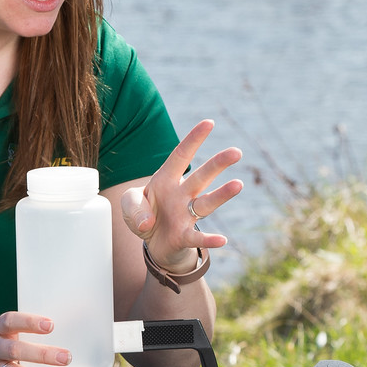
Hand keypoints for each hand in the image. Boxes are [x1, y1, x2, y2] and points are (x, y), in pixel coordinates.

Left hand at [119, 120, 242, 272]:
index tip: (209, 123)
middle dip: (217, 164)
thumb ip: (133, 206)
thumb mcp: (129, 204)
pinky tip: (222, 240)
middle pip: (201, 177)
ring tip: (238, 184)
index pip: (181, 156)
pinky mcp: (184, 237)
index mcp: (166, 179)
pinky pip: (197, 238)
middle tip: (236, 152)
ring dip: (221, 195)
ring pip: (206, 203)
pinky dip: (208, 239)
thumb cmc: (143, 215)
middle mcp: (181, 194)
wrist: (153, 243)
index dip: (193, 140)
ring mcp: (185, 215)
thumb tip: (146, 221)